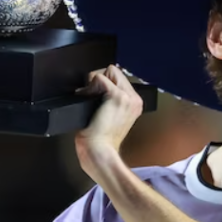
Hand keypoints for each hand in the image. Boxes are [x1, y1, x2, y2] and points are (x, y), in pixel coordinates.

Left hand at [75, 65, 143, 179]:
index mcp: (134, 104)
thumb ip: (108, 102)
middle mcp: (134, 99)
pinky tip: (87, 101)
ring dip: (94, 82)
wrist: (99, 152)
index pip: (119, 78)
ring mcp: (127, 97)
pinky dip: (89, 87)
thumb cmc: (100, 141)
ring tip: (90, 99)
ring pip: (108, 70)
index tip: (95, 98)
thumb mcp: (110, 118)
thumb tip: (94, 87)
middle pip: (115, 71)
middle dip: (99, 79)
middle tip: (90, 96)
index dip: (103, 84)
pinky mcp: (117, 96)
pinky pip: (99, 77)